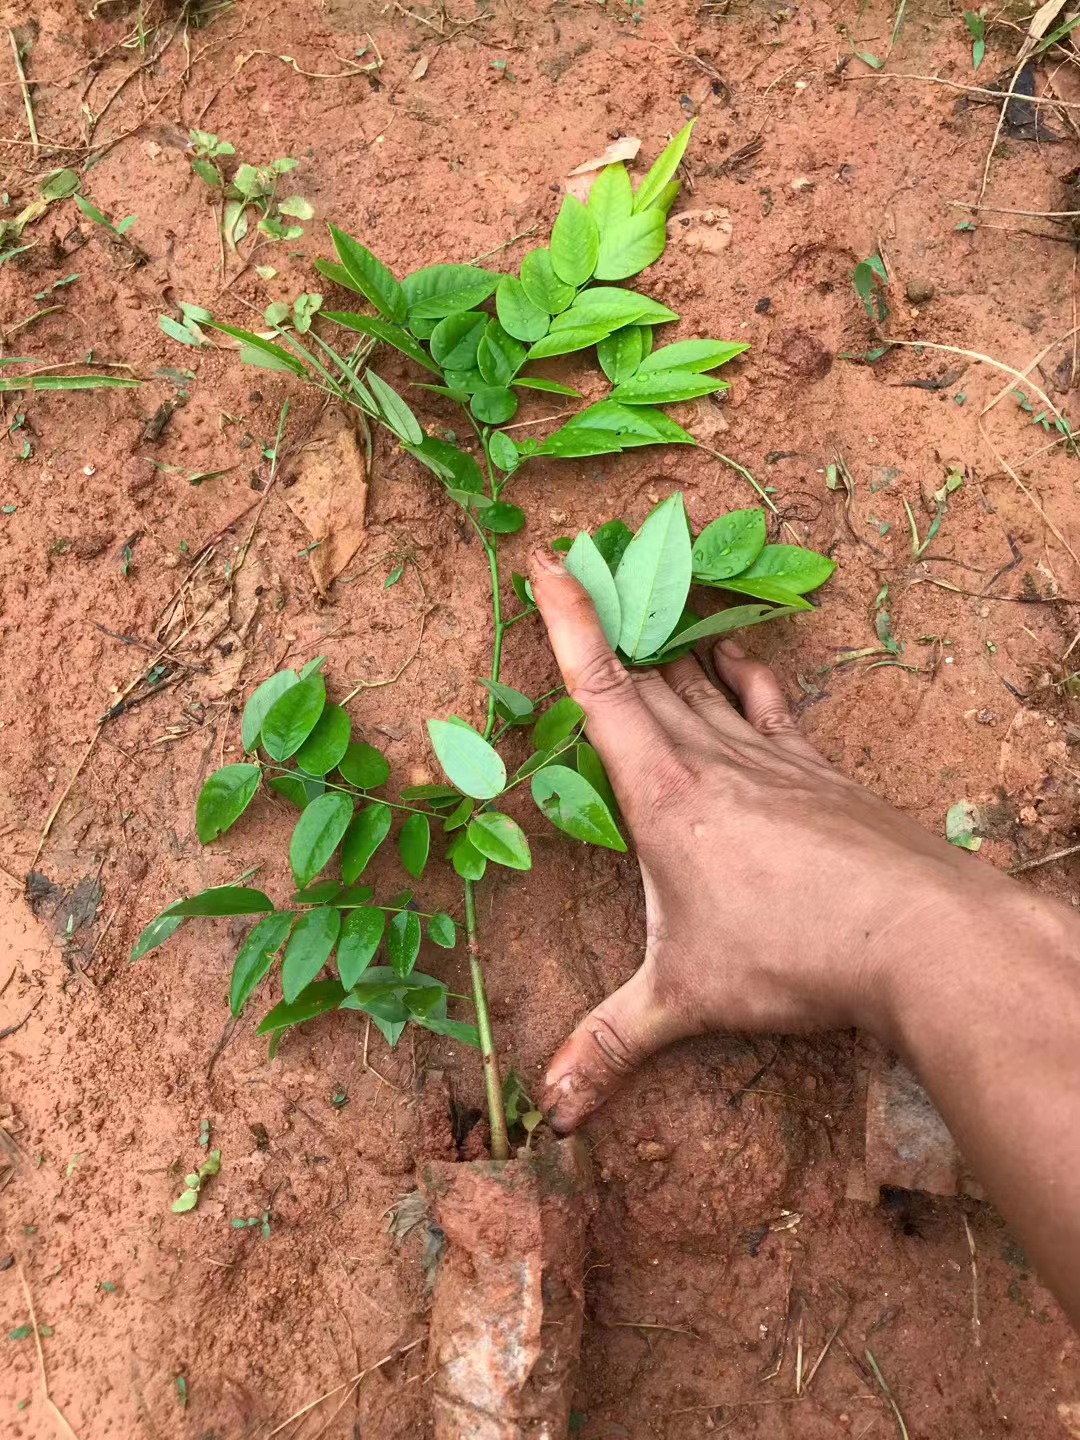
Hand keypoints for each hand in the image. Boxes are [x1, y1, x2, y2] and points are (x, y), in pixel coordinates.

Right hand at [528, 547, 1004, 1131]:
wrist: (921, 933)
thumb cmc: (793, 957)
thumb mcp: (686, 1000)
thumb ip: (610, 1046)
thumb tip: (548, 1117)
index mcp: (664, 793)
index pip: (600, 685)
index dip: (566, 619)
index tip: (544, 558)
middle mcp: (713, 757)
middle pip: (647, 674)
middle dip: (610, 619)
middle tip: (581, 568)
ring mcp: (773, 757)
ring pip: (705, 683)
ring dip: (671, 646)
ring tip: (651, 606)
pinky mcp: (819, 770)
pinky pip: (769, 703)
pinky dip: (746, 673)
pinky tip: (741, 657)